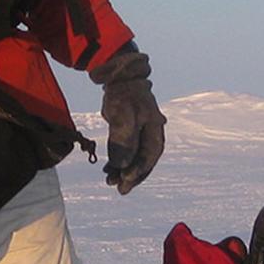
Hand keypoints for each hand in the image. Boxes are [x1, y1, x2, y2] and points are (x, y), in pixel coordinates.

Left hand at [91, 45, 164, 194]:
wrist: (118, 75)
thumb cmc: (123, 94)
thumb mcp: (123, 117)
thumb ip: (124, 142)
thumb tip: (123, 166)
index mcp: (154, 129)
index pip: (149, 156)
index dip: (138, 170)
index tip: (124, 181)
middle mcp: (151, 132)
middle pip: (144, 160)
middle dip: (131, 175)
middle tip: (118, 188)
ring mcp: (141, 131)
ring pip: (135, 156)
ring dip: (123, 169)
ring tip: (109, 180)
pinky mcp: (130, 129)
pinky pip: (127, 149)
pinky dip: (119, 160)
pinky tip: (108, 168)